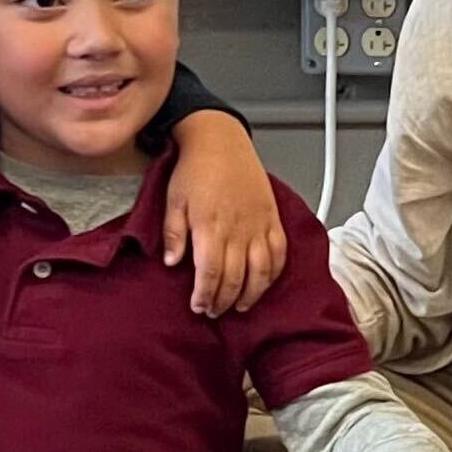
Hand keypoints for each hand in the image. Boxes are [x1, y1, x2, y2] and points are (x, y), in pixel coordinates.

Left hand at [162, 112, 285, 316]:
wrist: (220, 140)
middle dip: (224, 301)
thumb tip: (171, 263)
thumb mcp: (173, 201)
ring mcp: (258, 225)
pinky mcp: (272, 218)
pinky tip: (264, 282)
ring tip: (240, 305)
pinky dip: (274, 273)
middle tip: (214, 310)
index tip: (198, 306)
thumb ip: (173, 234)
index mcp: (210, 227)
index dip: (204, 296)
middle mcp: (237, 230)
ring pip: (261, 272)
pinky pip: (280, 252)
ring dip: (251, 294)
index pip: (210, 275)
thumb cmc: (195, 169)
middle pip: (236, 279)